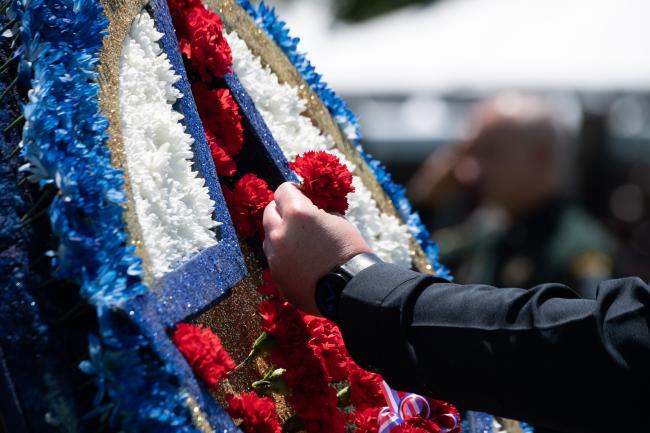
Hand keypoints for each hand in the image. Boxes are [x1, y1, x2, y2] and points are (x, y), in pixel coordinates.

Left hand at [262, 182, 371, 314]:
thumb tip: (309, 212)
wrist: (351, 289)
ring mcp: (275, 257)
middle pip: (269, 212)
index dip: (293, 191)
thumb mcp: (337, 220)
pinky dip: (284, 257)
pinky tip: (301, 263)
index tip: (299, 195)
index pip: (282, 191)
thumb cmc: (350, 250)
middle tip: (296, 217)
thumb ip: (316, 213)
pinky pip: (275, 260)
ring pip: (269, 238)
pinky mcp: (277, 276)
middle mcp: (280, 233)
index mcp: (297, 214)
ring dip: (280, 235)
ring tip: (299, 243)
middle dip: (281, 211)